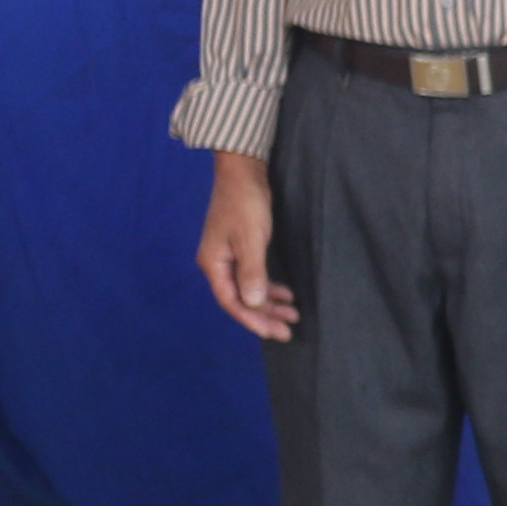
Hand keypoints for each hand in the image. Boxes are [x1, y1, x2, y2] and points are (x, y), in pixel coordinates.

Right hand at [198, 151, 299, 343]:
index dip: (252, 319)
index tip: (273, 333)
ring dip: (269, 303)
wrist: (243, 172)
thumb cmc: (245, 203)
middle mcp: (217, 264)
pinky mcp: (240, 249)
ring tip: (293, 315)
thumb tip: (253, 303)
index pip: (231, 301)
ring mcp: (228, 257)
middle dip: (264, 316)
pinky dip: (269, 287)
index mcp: (213, 263)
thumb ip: (252, 272)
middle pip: (240, 299)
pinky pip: (254, 277)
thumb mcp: (250, 238)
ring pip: (249, 289)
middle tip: (288, 331)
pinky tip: (285, 294)